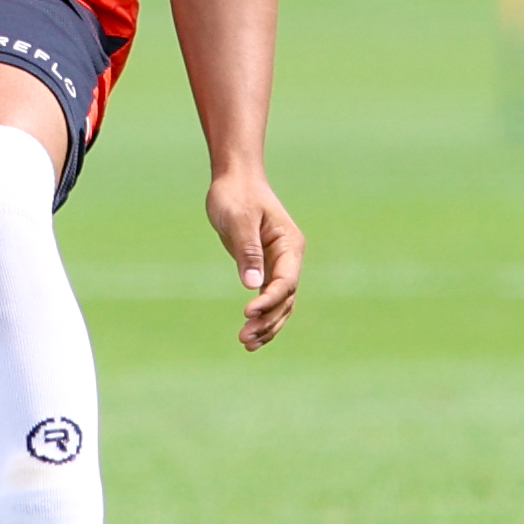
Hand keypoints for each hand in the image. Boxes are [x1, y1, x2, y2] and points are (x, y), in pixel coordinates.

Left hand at [206, 167, 303, 350]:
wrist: (234, 179)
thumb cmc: (236, 194)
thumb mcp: (239, 219)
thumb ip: (248, 251)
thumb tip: (253, 285)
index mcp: (290, 245)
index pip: (286, 281)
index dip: (269, 300)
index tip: (247, 312)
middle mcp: (289, 258)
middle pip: (285, 299)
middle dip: (268, 321)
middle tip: (244, 338)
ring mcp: (279, 265)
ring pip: (280, 304)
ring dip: (266, 325)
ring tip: (246, 343)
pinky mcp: (265, 268)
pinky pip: (268, 299)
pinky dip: (261, 317)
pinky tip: (250, 336)